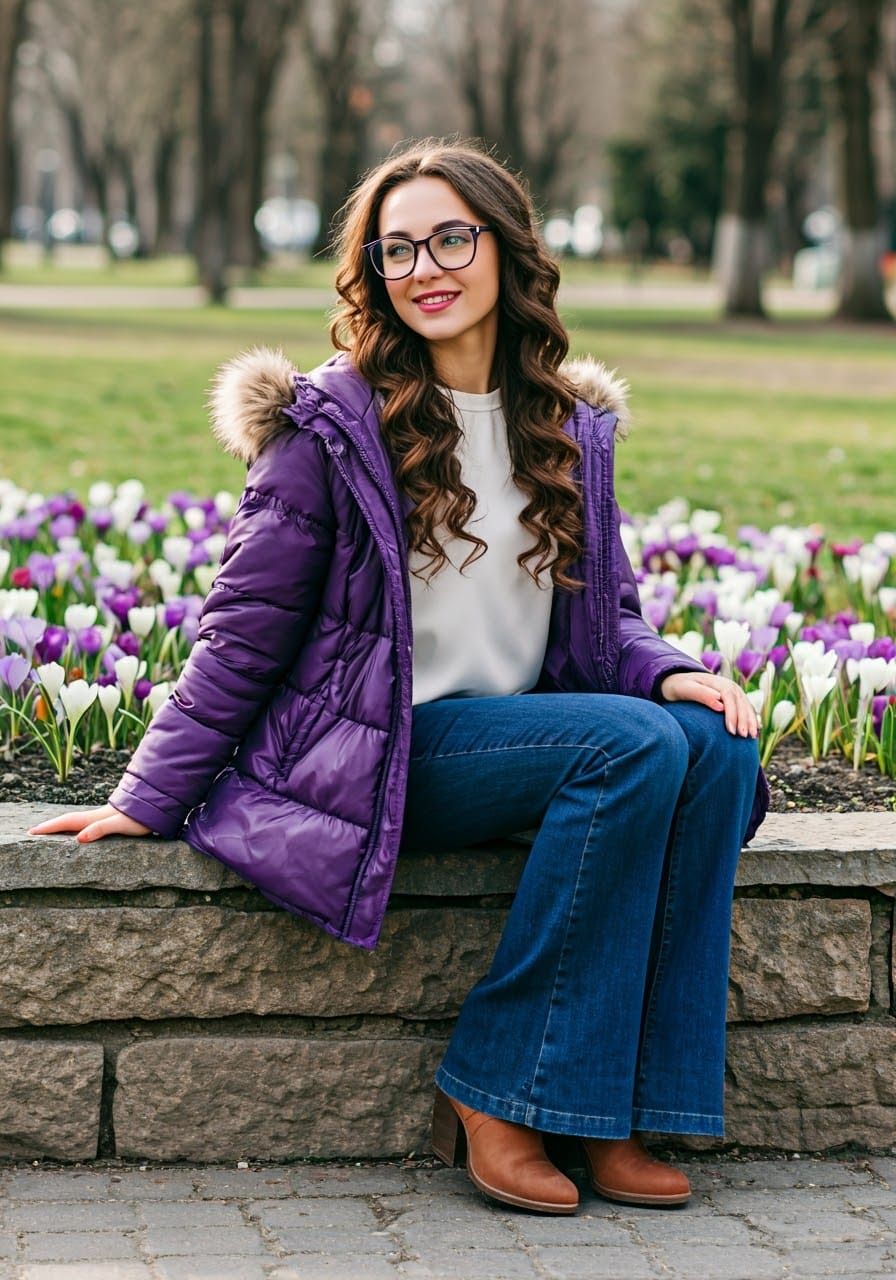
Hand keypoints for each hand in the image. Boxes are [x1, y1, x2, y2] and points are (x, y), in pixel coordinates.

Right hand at [27, 803, 153, 843]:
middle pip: (68, 820)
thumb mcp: (121, 825)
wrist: (157, 804)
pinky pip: (86, 823)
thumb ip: (101, 829)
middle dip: (50, 826)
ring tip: (50, 832)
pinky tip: (78, 830)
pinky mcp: (111, 819)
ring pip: (77, 821)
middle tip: (32, 832)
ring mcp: (103, 817)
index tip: (32, 832)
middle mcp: (96, 816)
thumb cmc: (140, 818)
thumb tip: (79, 838)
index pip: (67, 822)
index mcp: (95, 818)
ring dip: (61, 825)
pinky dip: (75, 826)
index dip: (49, 827)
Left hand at [659, 672, 758, 737]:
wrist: (678, 681)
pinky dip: (752, 718)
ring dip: (751, 720)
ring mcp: (733, 691)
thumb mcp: (685, 689)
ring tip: (753, 737)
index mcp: (716, 682)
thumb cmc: (679, 687)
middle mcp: (728, 684)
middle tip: (744, 737)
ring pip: (746, 705)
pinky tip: (757, 729)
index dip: (732, 714)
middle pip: (740, 702)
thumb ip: (702, 695)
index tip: (731, 731)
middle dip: (744, 720)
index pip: (729, 697)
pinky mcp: (734, 698)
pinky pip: (747, 707)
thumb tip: (720, 706)